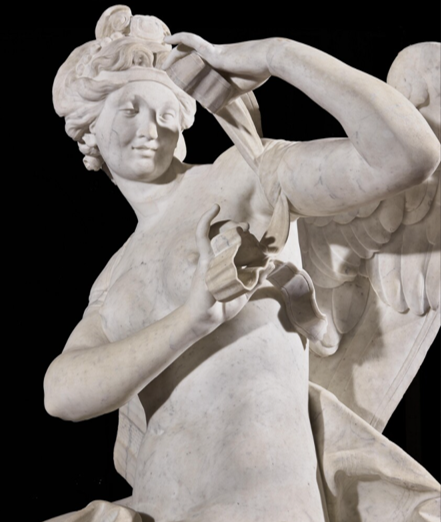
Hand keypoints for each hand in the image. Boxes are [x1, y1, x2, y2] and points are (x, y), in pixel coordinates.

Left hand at [163, 33, 273, 95]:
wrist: (268, 60)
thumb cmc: (256, 72)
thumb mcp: (237, 89)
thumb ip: (225, 96)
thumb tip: (214, 107)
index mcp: (217, 61)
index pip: (195, 62)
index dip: (183, 66)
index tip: (173, 74)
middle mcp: (212, 54)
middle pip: (187, 54)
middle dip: (174, 62)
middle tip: (164, 71)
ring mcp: (212, 51)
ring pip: (186, 50)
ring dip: (173, 57)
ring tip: (163, 67)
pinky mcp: (214, 51)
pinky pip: (192, 40)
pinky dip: (179, 38)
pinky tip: (167, 39)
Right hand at [185, 205, 272, 333]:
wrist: (207, 319)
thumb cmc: (223, 306)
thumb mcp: (245, 292)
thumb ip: (257, 279)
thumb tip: (271, 264)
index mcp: (228, 264)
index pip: (239, 245)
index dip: (251, 239)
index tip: (264, 239)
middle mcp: (219, 259)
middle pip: (231, 237)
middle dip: (241, 232)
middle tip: (250, 229)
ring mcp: (211, 257)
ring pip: (223, 235)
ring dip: (233, 229)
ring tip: (243, 227)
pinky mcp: (204, 259)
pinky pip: (202, 235)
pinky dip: (206, 220)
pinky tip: (215, 207)